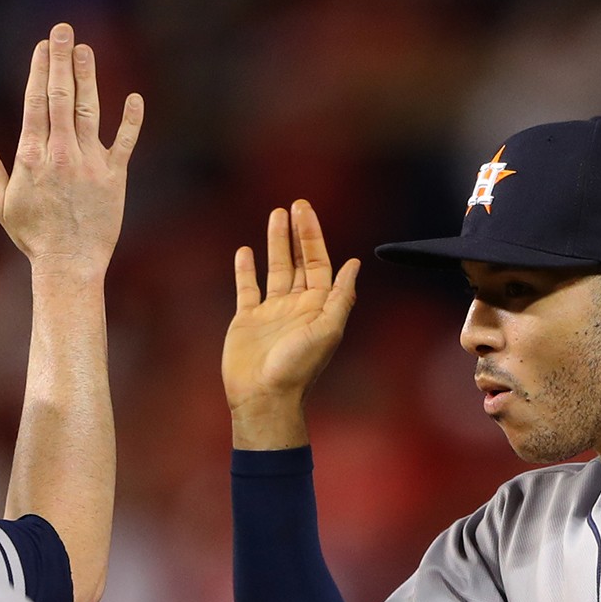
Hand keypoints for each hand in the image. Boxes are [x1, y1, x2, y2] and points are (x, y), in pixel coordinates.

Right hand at [0, 23, 140, 278]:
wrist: (69, 263)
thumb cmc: (32, 235)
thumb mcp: (0, 201)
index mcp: (31, 155)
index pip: (35, 101)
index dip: (39, 70)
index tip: (41, 46)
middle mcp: (61, 152)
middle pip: (61, 96)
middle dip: (61, 60)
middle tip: (63, 30)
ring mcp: (90, 162)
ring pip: (90, 110)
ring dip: (88, 77)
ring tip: (86, 49)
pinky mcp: (115, 176)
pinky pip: (126, 142)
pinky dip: (131, 120)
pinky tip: (135, 98)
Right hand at [223, 200, 360, 448]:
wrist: (264, 397)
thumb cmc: (298, 368)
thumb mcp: (328, 330)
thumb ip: (340, 296)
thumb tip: (355, 264)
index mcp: (318, 307)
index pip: (319, 263)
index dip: (314, 237)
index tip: (307, 212)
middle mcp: (297, 306)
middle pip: (298, 260)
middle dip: (297, 233)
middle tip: (295, 204)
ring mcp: (272, 312)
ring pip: (275, 269)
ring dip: (276, 243)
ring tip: (275, 214)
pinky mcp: (247, 320)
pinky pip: (247, 289)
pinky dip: (246, 270)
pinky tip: (245, 251)